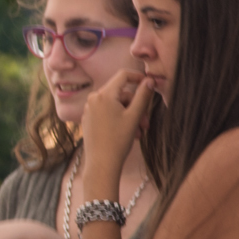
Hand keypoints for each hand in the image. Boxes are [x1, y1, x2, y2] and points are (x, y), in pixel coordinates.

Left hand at [79, 68, 153, 193]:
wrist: (101, 163)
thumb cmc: (118, 140)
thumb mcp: (134, 116)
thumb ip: (143, 95)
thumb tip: (149, 80)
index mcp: (104, 95)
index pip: (123, 75)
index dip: (138, 76)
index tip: (149, 83)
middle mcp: (93, 99)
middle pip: (121, 94)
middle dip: (136, 106)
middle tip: (145, 123)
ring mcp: (89, 109)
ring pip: (116, 105)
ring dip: (130, 116)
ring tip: (138, 132)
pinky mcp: (88, 119)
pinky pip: (107, 112)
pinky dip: (119, 119)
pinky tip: (127, 133)